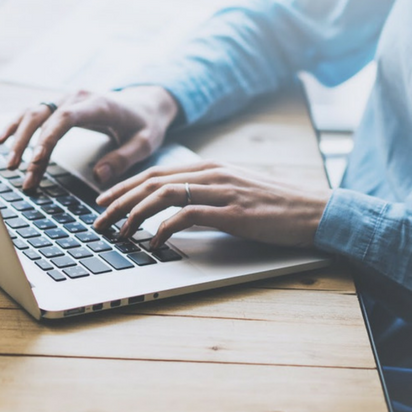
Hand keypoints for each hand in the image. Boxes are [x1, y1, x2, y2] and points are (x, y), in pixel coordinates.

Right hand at [0, 86, 180, 190]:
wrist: (146, 104)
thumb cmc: (145, 125)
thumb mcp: (144, 144)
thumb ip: (123, 159)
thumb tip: (99, 176)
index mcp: (99, 105)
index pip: (66, 118)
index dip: (48, 137)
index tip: (37, 160)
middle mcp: (78, 98)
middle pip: (43, 115)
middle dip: (28, 144)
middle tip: (21, 172)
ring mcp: (67, 99)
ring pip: (34, 113)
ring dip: (19, 138)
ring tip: (11, 166)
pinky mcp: (61, 105)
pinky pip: (34, 112)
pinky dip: (17, 125)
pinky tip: (2, 140)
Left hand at [93, 162, 331, 248]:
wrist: (314, 211)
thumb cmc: (277, 208)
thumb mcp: (237, 194)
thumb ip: (209, 196)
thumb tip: (178, 211)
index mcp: (211, 168)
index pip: (156, 173)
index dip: (125, 186)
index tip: (104, 201)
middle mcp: (212, 174)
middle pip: (152, 182)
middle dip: (119, 201)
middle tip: (98, 219)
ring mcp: (221, 191)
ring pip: (162, 195)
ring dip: (133, 214)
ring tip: (117, 231)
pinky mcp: (231, 212)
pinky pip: (186, 216)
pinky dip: (163, 227)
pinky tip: (152, 242)